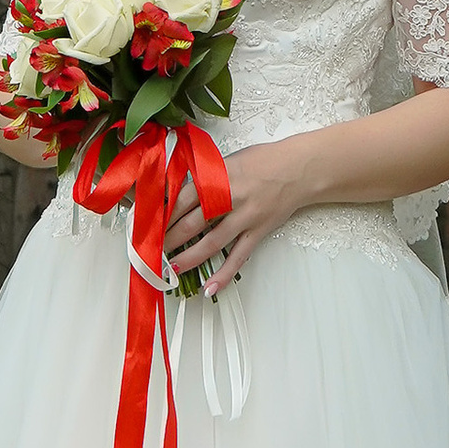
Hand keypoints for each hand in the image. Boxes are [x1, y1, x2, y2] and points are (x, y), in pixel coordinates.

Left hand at [159, 132, 315, 295]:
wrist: (299, 168)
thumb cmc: (263, 160)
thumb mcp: (228, 162)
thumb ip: (205, 179)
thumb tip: (178, 195)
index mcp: (218, 177)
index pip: (182, 199)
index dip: (164, 215)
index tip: (149, 225)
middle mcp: (230, 198)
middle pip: (193, 222)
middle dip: (170, 239)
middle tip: (153, 250)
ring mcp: (245, 217)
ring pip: (212, 242)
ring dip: (190, 257)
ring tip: (173, 268)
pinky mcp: (258, 231)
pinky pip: (238, 257)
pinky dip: (224, 274)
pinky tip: (210, 287)